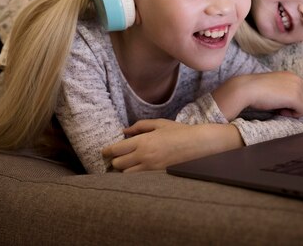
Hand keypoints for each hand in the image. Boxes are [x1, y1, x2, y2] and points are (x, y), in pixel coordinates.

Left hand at [101, 119, 242, 172]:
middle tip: (117, 156)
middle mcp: (144, 155)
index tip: (104, 152)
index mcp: (143, 141)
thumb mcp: (159, 124)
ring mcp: (151, 167)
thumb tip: (124, 131)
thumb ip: (140, 126)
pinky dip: (134, 174)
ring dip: (124, 168)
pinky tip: (137, 168)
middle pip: (118, 163)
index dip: (107, 151)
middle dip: (115, 160)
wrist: (198, 144)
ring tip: (127, 163)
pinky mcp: (157, 174)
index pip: (117, 149)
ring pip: (126, 173)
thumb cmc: (179, 132)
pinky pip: (138, 178)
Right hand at [213, 71, 302, 119]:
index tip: (283, 103)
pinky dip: (293, 114)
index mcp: (291, 75)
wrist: (247, 88)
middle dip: (297, 106)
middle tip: (282, 108)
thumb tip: (290, 102)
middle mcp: (297, 79)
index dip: (296, 100)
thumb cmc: (255, 89)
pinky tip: (280, 111)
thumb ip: (284, 89)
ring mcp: (297, 88)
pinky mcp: (295, 97)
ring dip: (295, 111)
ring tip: (280, 110)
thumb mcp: (273, 85)